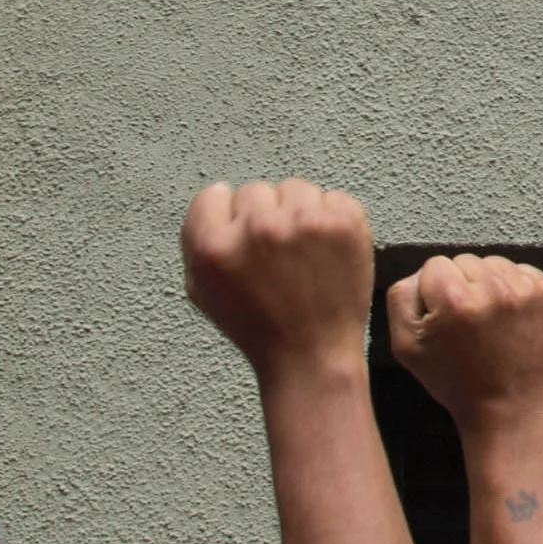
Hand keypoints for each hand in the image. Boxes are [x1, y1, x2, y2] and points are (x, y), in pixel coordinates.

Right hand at [181, 179, 374, 380]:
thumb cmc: (259, 329)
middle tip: (276, 254)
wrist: (311, 355)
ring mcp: (304, 222)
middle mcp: (258, 228)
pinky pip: (333, 197)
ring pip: (295, 188)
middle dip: (264, 216)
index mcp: (214, 245)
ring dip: (298, 213)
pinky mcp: (344, 222)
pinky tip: (327, 251)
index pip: (212, 195)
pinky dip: (332, 219)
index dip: (227, 217)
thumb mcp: (203, 290)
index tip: (241, 235)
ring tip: (304, 253)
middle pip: (255, 190)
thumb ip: (199, 240)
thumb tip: (216, 196)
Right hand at [384, 252, 542, 424]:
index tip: (444, 318)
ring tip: (490, 321)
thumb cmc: (455, 381)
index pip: (434, 265)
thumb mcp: (405, 346)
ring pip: (495, 263)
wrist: (509, 408)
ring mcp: (528, 290)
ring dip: (489, 285)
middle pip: (466, 260)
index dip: (434, 292)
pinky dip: (515, 289)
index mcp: (455, 300)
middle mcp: (494, 289)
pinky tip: (511, 320)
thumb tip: (421, 272)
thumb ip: (402, 297)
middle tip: (468, 323)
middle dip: (462, 285)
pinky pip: (524, 272)